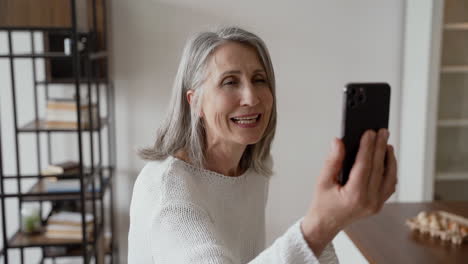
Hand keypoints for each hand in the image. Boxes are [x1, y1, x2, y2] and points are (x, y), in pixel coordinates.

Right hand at [301, 129, 397, 256]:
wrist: (325, 225)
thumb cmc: (322, 203)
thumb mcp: (322, 181)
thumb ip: (332, 161)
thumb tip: (338, 141)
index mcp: (354, 196)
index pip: (364, 166)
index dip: (367, 147)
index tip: (369, 132)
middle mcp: (369, 201)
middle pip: (378, 168)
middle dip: (380, 147)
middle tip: (382, 131)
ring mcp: (376, 204)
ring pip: (389, 177)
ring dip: (389, 159)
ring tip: (386, 143)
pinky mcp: (379, 205)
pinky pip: (389, 185)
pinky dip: (390, 171)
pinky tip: (386, 159)